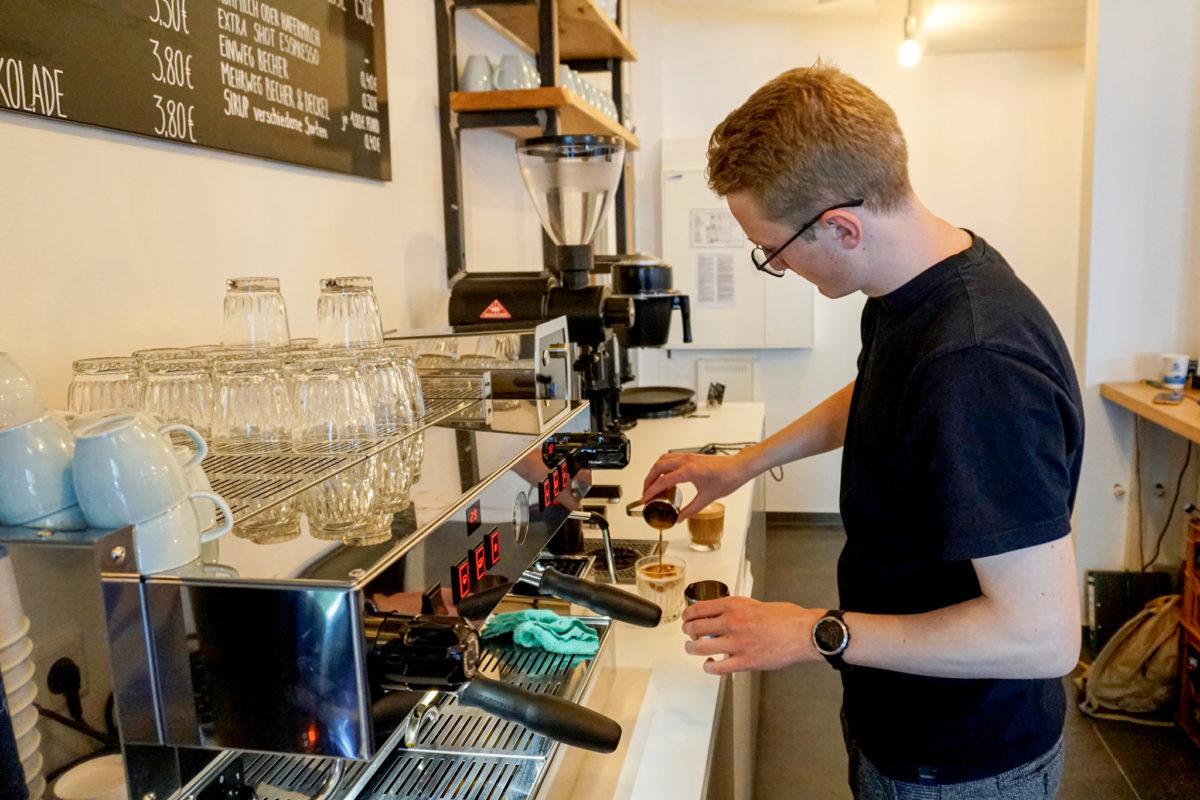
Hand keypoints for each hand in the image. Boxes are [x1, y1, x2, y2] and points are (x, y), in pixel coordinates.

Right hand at [639, 452, 751, 519]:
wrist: (738, 467)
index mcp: (689, 471)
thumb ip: (690, 509)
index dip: (651, 491)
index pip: (663, 480)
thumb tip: (679, 517)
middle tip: (646, 493)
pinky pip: (670, 458)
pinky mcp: (690, 457)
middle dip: (648, 480)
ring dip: (654, 471)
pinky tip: (665, 477)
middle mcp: (686, 461)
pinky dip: (663, 467)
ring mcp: (688, 457)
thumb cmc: (728, 478)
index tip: (645, 498)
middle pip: (658, 467)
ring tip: (652, 484)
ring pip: (663, 460)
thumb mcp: (707, 498)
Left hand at [680, 596, 822, 674]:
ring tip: (693, 648)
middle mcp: (732, 623)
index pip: (699, 608)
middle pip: (695, 627)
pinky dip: (708, 666)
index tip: (687, 617)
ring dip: (692, 648)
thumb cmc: (787, 619)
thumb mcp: (757, 604)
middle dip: (688, 631)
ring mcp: (736, 643)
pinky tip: (709, 663)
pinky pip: (716, 667)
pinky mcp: (744, 662)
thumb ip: (739, 610)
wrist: (804, 633)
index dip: (688, 614)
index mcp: (735, 606)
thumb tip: (727, 615)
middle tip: (688, 633)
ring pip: (699, 647)